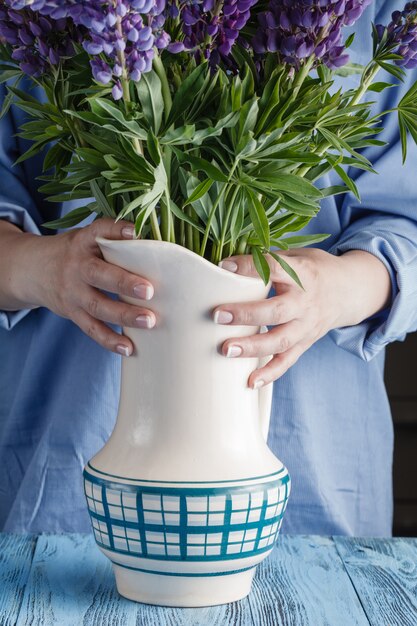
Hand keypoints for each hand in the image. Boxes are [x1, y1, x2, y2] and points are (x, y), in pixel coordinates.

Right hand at [1, 218, 154, 355]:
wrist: (31, 270)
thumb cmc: (74, 253)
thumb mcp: (87, 239)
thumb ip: (114, 241)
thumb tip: (156, 246)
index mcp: (83, 242)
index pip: (98, 231)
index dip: (116, 230)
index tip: (135, 232)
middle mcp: (76, 266)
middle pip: (99, 274)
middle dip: (124, 283)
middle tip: (149, 291)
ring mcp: (73, 292)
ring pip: (98, 306)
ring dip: (124, 315)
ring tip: (148, 321)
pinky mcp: (72, 312)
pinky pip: (91, 329)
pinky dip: (109, 340)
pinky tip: (128, 348)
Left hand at [212, 248, 390, 387]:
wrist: (351, 291)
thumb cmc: (315, 270)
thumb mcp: (299, 256)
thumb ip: (270, 260)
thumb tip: (229, 263)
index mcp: (303, 274)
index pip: (276, 269)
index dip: (250, 267)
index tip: (224, 267)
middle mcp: (305, 303)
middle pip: (276, 312)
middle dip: (246, 314)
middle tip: (218, 315)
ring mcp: (306, 326)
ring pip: (280, 341)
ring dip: (252, 347)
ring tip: (226, 350)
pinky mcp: (305, 343)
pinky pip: (287, 361)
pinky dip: (270, 374)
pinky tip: (250, 382)